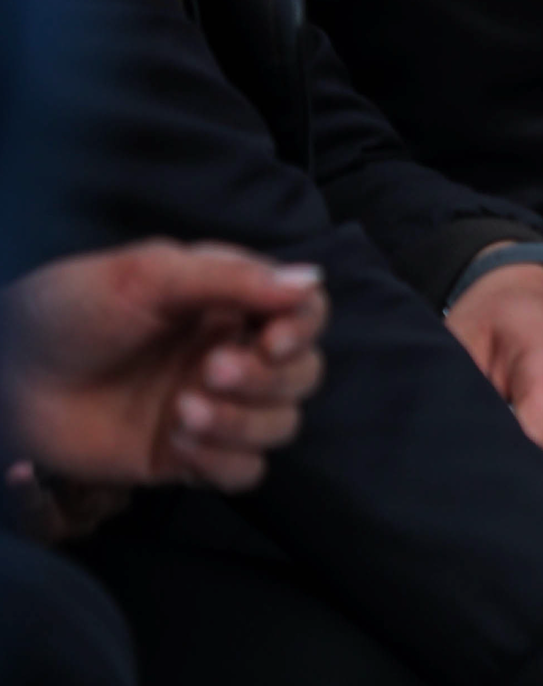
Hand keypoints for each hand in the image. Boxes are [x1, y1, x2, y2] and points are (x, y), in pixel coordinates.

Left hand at [0, 241, 325, 491]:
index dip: (303, 328)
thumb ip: (232, 277)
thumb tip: (310, 279)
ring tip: (181, 412)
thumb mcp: (147, 274)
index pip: (306, 313)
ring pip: (280, 426)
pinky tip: (176, 444)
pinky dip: (224, 462)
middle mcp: (231, 353)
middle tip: (209, 372)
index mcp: (230, 302)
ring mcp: (212, 408)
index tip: (272, 340)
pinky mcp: (185, 457)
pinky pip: (244, 471)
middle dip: (267, 379)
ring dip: (244, 422)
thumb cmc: (68, 310)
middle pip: (302, 374)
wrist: (4, 374)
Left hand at [446, 256, 542, 468]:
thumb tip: (446, 450)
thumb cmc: (495, 310)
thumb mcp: (462, 342)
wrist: (536, 284)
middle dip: (513, 481)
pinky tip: (507, 454)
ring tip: (485, 466)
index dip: (499, 469)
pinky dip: (539, 465)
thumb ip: (462, 395)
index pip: (536, 448)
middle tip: (465, 478)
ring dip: (528, 475)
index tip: (460, 473)